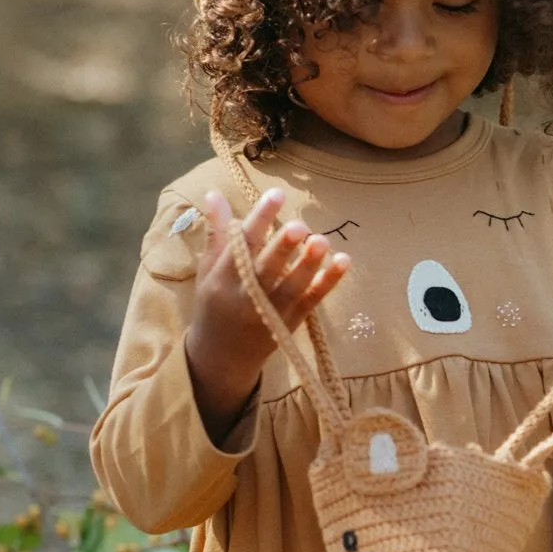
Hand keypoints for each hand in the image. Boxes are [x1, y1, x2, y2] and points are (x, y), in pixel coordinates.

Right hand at [185, 187, 350, 442]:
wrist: (222, 358)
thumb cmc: (215, 305)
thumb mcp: (208, 271)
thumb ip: (217, 234)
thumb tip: (214, 193)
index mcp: (222, 280)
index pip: (241, 245)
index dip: (259, 219)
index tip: (276, 195)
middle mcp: (246, 297)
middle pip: (266, 270)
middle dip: (282, 249)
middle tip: (299, 226)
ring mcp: (271, 313)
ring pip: (292, 288)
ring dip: (309, 265)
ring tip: (322, 241)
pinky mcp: (291, 323)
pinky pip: (312, 301)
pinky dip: (328, 283)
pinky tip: (344, 262)